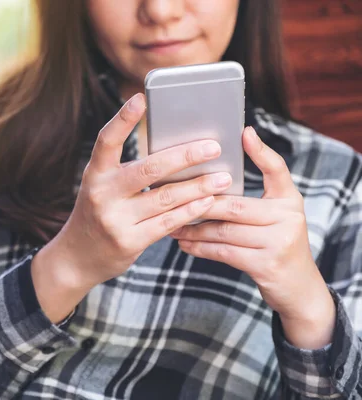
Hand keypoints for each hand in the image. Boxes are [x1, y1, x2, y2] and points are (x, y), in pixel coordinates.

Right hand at [32, 93, 231, 321]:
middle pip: (148, 169)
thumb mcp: (102, 187)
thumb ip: (128, 172)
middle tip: (213, 147)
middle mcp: (102, 194)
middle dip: (185, 156)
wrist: (77, 257)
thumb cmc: (98, 213)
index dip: (123, 119)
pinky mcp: (129, 241)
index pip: (106, 141)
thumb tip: (177, 153)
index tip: (141, 98)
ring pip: (165, 197)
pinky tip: (208, 202)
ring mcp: (115, 219)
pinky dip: (191, 211)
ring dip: (199, 186)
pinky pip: (168, 223)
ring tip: (223, 177)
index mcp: (94, 174)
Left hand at [170, 127, 335, 348]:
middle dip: (198, 203)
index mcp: (289, 200)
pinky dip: (200, 247)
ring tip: (170, 224)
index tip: (243, 132)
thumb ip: (252, 201)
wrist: (298, 288)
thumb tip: (210, 181)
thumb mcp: (274, 218)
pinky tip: (183, 243)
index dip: (261, 151)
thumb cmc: (275, 245)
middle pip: (233, 205)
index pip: (277, 169)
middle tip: (169, 198)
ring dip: (192, 228)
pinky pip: (224, 252)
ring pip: (224, 230)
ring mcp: (279, 242)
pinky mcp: (266, 265)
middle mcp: (289, 217)